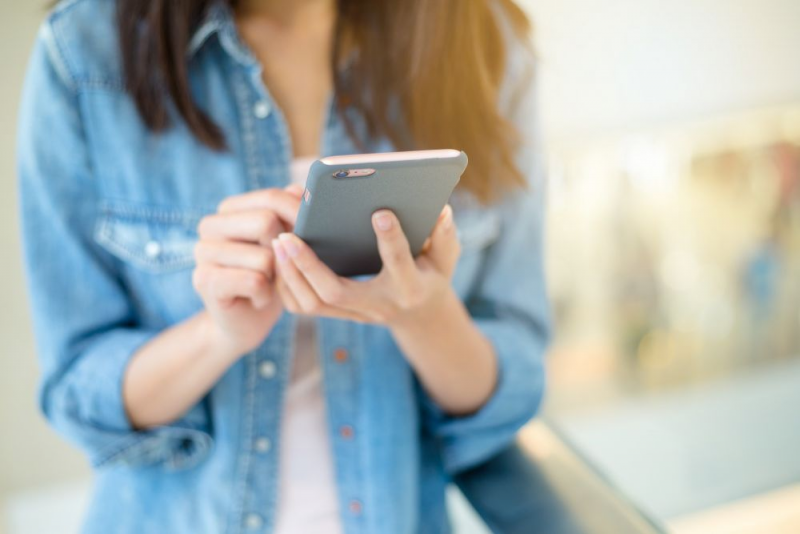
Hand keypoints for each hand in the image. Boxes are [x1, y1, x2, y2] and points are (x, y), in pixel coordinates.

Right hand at [192, 186, 302, 357]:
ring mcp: (203, 252)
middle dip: (285, 250)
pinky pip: (255, 281)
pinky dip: (266, 294)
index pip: (271, 198)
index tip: (308, 235)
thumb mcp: (286, 241)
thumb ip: (291, 212)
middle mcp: (210, 225)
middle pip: (266, 222)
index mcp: (229, 209)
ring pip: (264, 256)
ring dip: (276, 277)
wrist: (247, 321)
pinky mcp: (205, 280)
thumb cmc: (270, 276)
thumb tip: (303, 190)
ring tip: (265, 283)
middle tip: (278, 267)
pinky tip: (257, 298)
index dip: (299, 216)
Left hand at [271, 205, 459, 327]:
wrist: (419, 314)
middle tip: (288, 235)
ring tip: (278, 241)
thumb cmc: (431, 274)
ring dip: (290, 274)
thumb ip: (444, 235)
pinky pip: (303, 306)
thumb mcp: (446, 257)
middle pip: (335, 292)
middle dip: (309, 265)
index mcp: (410, 287)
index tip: (380, 211)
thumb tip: (440, 210)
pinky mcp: (338, 314)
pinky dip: (286, 284)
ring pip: (312, 304)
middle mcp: (379, 305)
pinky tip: (279, 257)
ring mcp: (356, 314)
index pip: (399, 263)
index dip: (391, 239)